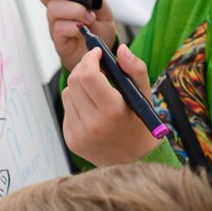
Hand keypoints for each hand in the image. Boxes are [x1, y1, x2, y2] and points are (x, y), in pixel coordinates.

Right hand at [34, 0, 115, 70]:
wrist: (99, 55)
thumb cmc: (98, 30)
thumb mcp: (104, 10)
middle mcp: (57, 5)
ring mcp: (55, 22)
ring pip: (53, 8)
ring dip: (74, 10)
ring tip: (89, 17)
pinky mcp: (57, 38)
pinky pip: (59, 27)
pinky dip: (74, 26)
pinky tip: (84, 29)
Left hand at [62, 43, 160, 166]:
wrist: (135, 162)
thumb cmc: (140, 124)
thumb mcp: (144, 95)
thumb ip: (135, 69)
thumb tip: (120, 49)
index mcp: (112, 111)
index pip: (88, 75)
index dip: (90, 59)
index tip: (97, 53)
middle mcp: (93, 124)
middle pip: (74, 81)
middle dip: (83, 67)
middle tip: (95, 66)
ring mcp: (79, 134)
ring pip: (67, 94)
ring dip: (79, 86)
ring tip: (96, 92)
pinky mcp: (71, 140)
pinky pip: (67, 110)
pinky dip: (77, 103)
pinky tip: (92, 110)